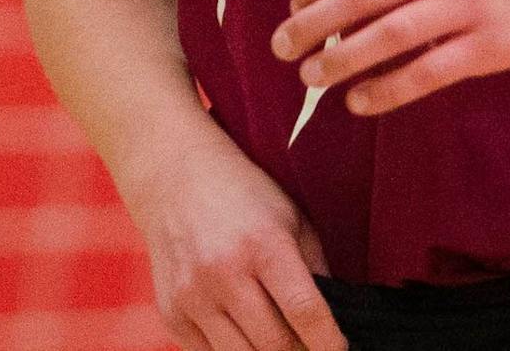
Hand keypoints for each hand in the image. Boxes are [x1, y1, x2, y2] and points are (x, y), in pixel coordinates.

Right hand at [120, 118, 346, 350]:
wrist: (173, 176)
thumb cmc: (241, 194)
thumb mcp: (290, 217)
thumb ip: (315, 270)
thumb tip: (333, 324)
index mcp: (263, 243)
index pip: (305, 312)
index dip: (330, 342)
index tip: (338, 350)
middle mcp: (224, 271)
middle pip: (277, 345)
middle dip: (298, 349)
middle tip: (303, 338)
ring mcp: (193, 295)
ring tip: (272, 333)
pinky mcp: (171, 313)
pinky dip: (231, 349)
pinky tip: (236, 325)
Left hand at [272, 0, 509, 115]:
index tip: (292, 3)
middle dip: (311, 24)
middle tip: (282, 47)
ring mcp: (466, 6)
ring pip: (388, 37)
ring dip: (340, 60)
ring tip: (310, 77)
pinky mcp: (488, 48)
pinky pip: (426, 73)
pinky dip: (386, 90)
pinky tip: (358, 101)